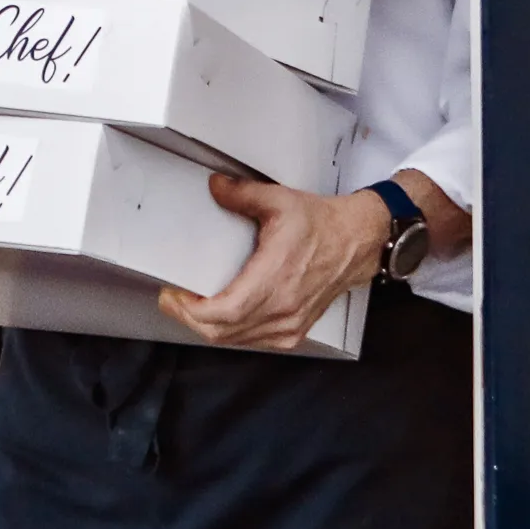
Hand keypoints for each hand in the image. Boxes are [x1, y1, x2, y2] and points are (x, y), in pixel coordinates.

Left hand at [157, 174, 389, 351]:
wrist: (357, 243)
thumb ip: (242, 194)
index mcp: (276, 278)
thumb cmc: (322, 224)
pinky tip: (221, 317)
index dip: (191, 310)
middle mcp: (283, 308)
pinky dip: (232, 332)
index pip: (223, 312)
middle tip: (172, 300)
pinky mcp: (295, 331)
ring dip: (209, 327)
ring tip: (191, 306)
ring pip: (236, 340)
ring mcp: (290, 324)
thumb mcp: (280, 200)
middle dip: (190, 319)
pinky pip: (253, 341)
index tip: (173, 296)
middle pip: (222, 331)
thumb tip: (215, 188)